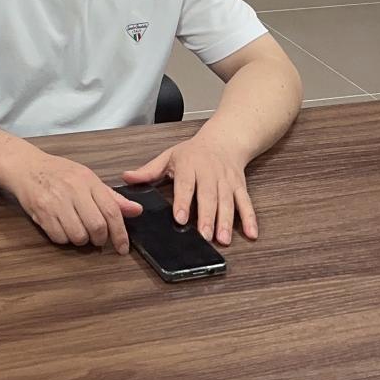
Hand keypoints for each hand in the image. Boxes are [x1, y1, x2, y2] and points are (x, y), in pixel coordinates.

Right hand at [9, 148, 141, 253]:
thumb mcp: (86, 178)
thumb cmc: (58, 172)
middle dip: (99, 239)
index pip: (111, 211)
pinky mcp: (41, 212)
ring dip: (80, 239)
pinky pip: (59, 238)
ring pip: (78, 236)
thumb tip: (136, 210)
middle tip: (96, 238)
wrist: (26, 166)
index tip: (123, 247)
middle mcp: (73, 189)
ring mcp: (55, 201)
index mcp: (87, 179)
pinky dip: (63, 238)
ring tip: (76, 228)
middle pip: (96, 227)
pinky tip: (61, 226)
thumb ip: (111, 197)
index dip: (120, 234)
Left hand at [121, 137, 256, 245]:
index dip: (183, 201)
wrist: (223, 140)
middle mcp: (209, 173)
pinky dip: (251, 218)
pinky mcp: (240, 187)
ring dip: (227, 221)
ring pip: (227, 202)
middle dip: (207, 216)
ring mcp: (226, 181)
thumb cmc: (193, 152)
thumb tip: (127, 177)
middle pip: (208, 196)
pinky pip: (246, 203)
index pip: (185, 184)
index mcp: (188, 164)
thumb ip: (149, 170)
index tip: (180, 218)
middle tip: (205, 236)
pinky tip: (251, 233)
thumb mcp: (169, 156)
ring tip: (223, 239)